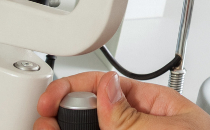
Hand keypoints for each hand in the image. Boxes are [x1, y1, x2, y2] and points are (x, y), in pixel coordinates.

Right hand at [34, 71, 209, 129]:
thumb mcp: (168, 129)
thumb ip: (131, 114)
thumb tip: (105, 86)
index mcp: (155, 106)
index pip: (108, 86)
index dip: (74, 90)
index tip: (48, 102)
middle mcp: (142, 125)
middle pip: (94, 114)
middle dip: (66, 117)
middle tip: (41, 123)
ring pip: (95, 129)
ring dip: (69, 128)